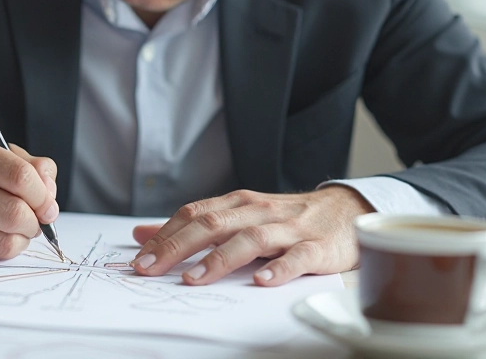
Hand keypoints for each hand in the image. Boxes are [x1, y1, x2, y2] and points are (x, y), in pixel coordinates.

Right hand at [0, 137, 58, 259]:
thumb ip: (32, 168)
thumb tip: (50, 196)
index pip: (21, 177)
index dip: (44, 197)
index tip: (48, 206)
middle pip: (15, 214)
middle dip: (36, 223)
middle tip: (34, 221)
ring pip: (4, 241)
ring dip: (22, 239)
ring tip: (17, 230)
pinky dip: (2, 249)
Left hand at [130, 186, 373, 285]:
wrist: (345, 210)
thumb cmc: (284, 219)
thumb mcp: (237, 216)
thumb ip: (192, 226)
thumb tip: (142, 234)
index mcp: (238, 203)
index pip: (194, 214)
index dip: (165, 236)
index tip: (139, 259)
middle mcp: (259, 211)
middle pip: (213, 223)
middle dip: (178, 246)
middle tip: (150, 269)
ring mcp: (289, 228)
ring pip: (250, 239)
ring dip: (220, 259)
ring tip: (194, 279)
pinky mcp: (317, 247)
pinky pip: (297, 257)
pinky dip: (279, 269)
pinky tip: (261, 282)